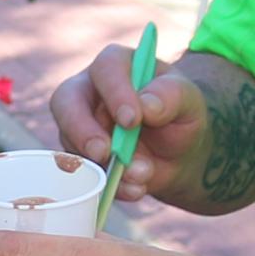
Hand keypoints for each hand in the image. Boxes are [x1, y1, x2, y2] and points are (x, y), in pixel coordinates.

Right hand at [48, 47, 205, 204]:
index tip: (132, 120)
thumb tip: (147, 106)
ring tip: (140, 178)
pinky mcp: (80, 155)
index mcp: (117, 65)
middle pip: (66, 101)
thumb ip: (171, 96)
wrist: (179, 155)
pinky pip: (81, 172)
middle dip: (82, 130)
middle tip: (104, 153)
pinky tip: (135, 189)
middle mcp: (90, 91)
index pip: (106, 69)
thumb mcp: (188, 101)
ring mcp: (80, 125)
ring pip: (69, 141)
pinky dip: (109, 185)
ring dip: (102, 165)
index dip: (115, 92)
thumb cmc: (180, 115)